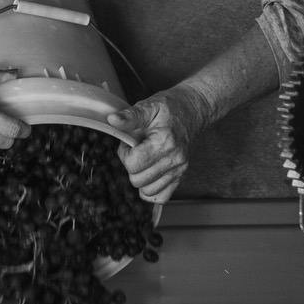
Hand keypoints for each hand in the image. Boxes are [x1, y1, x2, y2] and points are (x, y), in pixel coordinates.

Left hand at [108, 89, 206, 203]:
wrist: (191, 110)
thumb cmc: (168, 108)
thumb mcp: (148, 106)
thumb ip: (130, 116)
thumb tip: (112, 120)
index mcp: (165, 142)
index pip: (133, 164)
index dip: (124, 154)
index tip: (129, 143)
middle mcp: (175, 159)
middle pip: (138, 180)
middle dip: (131, 166)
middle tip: (136, 150)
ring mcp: (180, 170)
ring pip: (148, 191)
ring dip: (140, 178)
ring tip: (144, 159)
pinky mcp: (181, 176)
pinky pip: (162, 197)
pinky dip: (151, 189)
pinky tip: (149, 174)